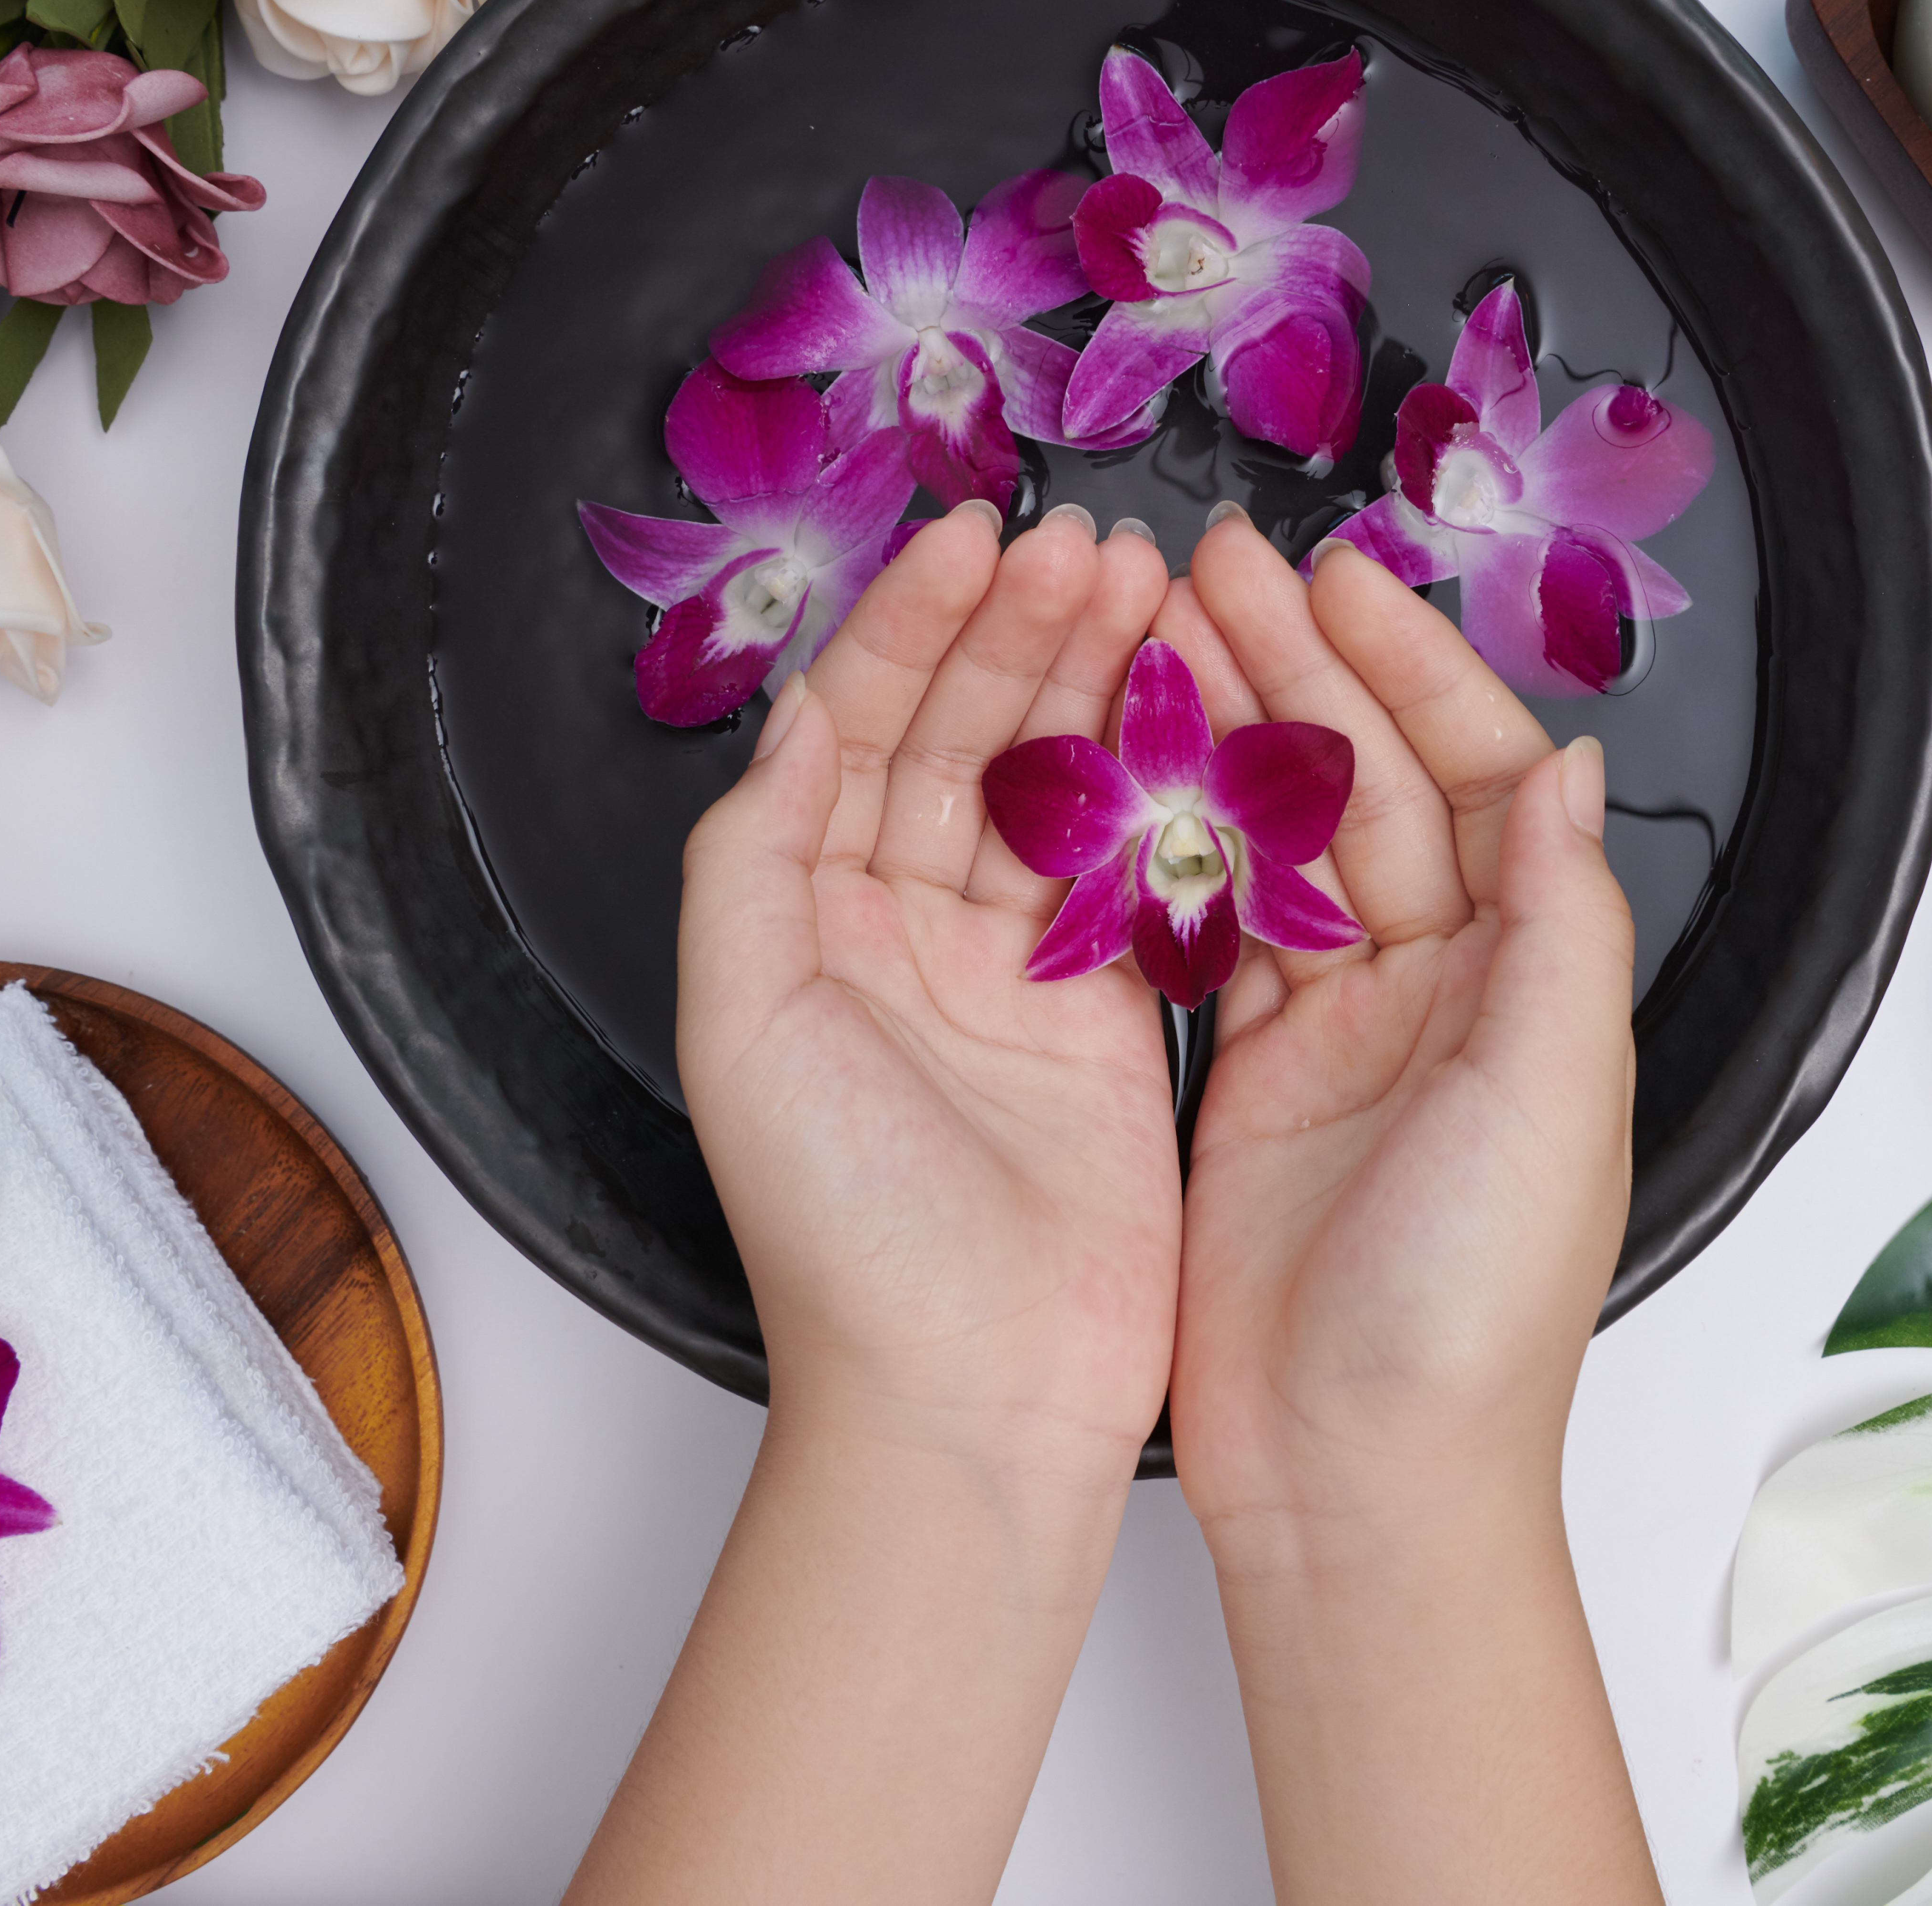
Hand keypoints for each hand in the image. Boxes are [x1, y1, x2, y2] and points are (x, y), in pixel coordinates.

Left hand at [675, 497, 1181, 1474]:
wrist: (968, 1395)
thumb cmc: (841, 1232)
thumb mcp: (740, 1023)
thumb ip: (753, 855)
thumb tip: (799, 717)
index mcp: (805, 923)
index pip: (858, 729)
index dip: (915, 626)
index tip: (980, 536)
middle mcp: (901, 934)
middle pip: (963, 738)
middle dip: (1024, 630)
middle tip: (1097, 543)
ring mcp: (1009, 976)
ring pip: (1054, 790)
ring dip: (1095, 685)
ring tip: (1150, 587)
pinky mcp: (1102, 1024)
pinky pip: (1132, 875)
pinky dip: (1160, 789)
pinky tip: (1191, 709)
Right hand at [1147, 511, 1658, 1905]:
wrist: (1360, 1477)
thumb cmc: (1473, 1311)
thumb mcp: (1549, 1098)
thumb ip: (1561, 926)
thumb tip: (1567, 764)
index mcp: (1529, 985)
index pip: (1473, 780)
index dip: (1406, 671)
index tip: (1332, 579)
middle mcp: (1443, 994)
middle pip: (1367, 791)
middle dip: (1296, 670)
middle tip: (1211, 566)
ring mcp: (1341, 1036)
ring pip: (1282, 844)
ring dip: (1226, 735)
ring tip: (1154, 630)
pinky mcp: (1252, 1086)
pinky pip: (1214, 931)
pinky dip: (1176, 845)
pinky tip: (1127, 768)